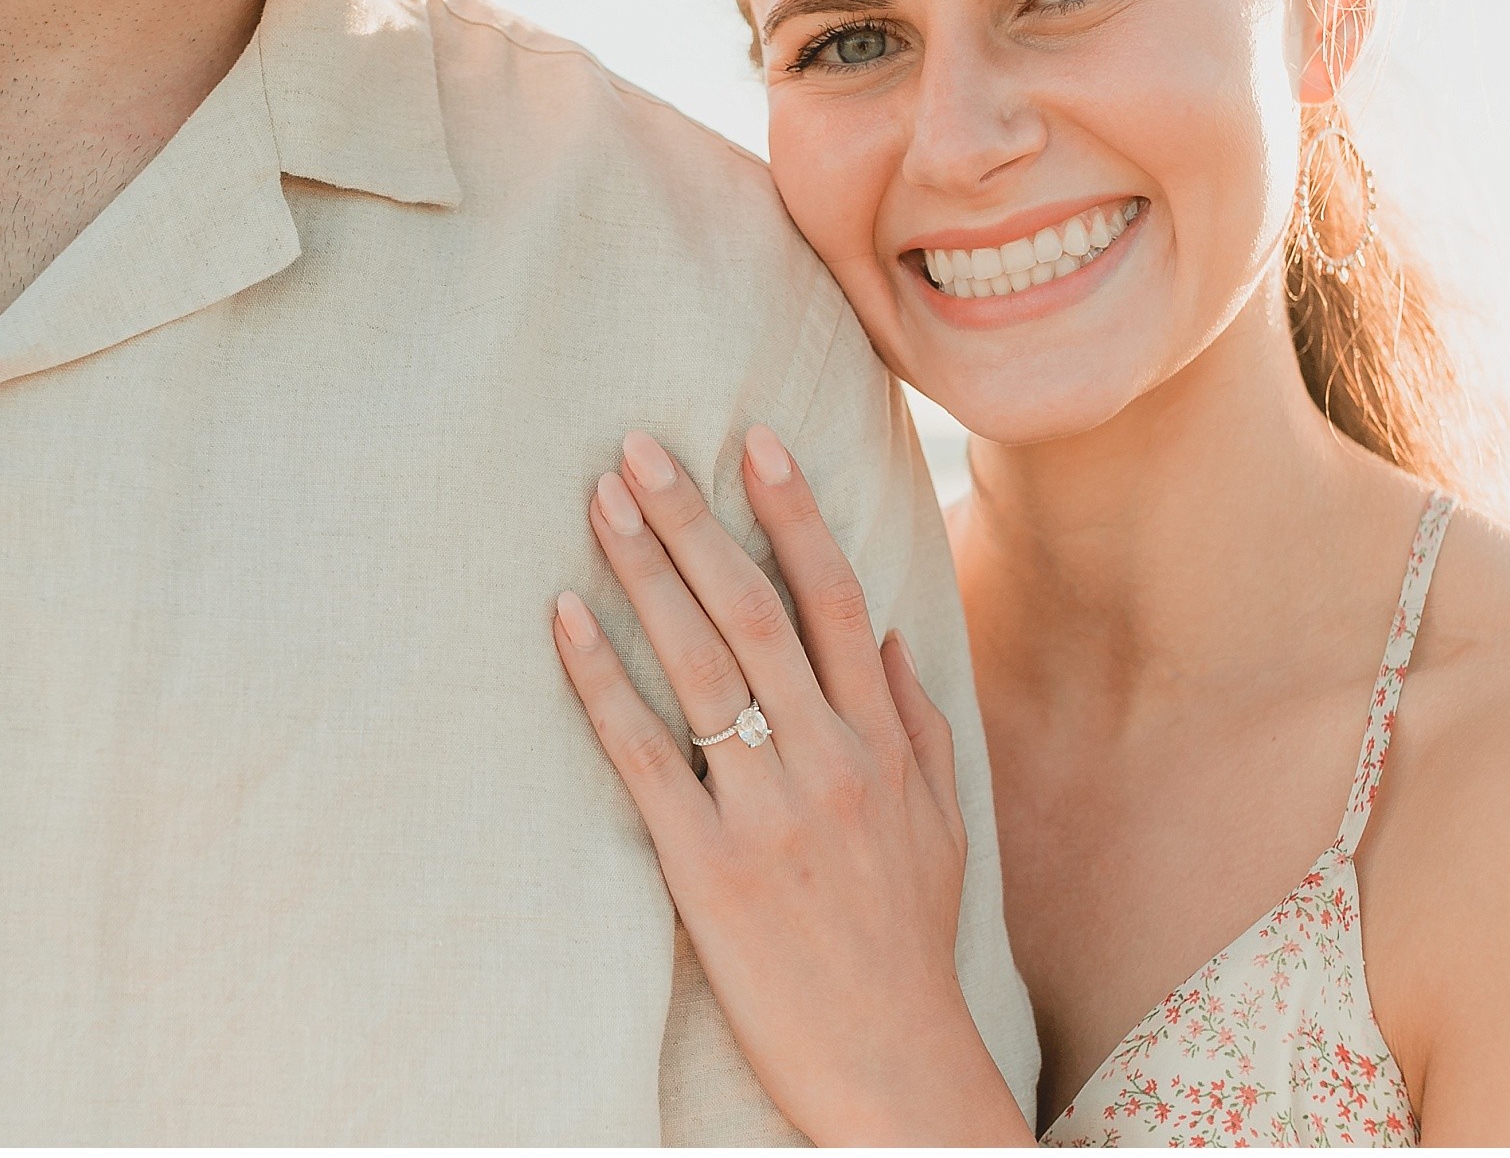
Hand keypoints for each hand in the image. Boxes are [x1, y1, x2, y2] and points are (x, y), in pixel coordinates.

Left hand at [552, 427, 1029, 1147]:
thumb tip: (883, 636)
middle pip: (755, 611)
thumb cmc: (909, 943)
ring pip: (700, 665)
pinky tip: (566, 619)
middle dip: (694, 519)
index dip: (795, 513)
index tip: (754, 440)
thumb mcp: (943, 824)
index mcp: (883, 743)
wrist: (891, 1070)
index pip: (834, 600)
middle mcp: (828, 761)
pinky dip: (603, 680)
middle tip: (638, 447)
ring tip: (599, 503)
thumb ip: (918, 722)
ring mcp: (766, 812)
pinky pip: (647, 754)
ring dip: (645, 573)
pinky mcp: (706, 868)